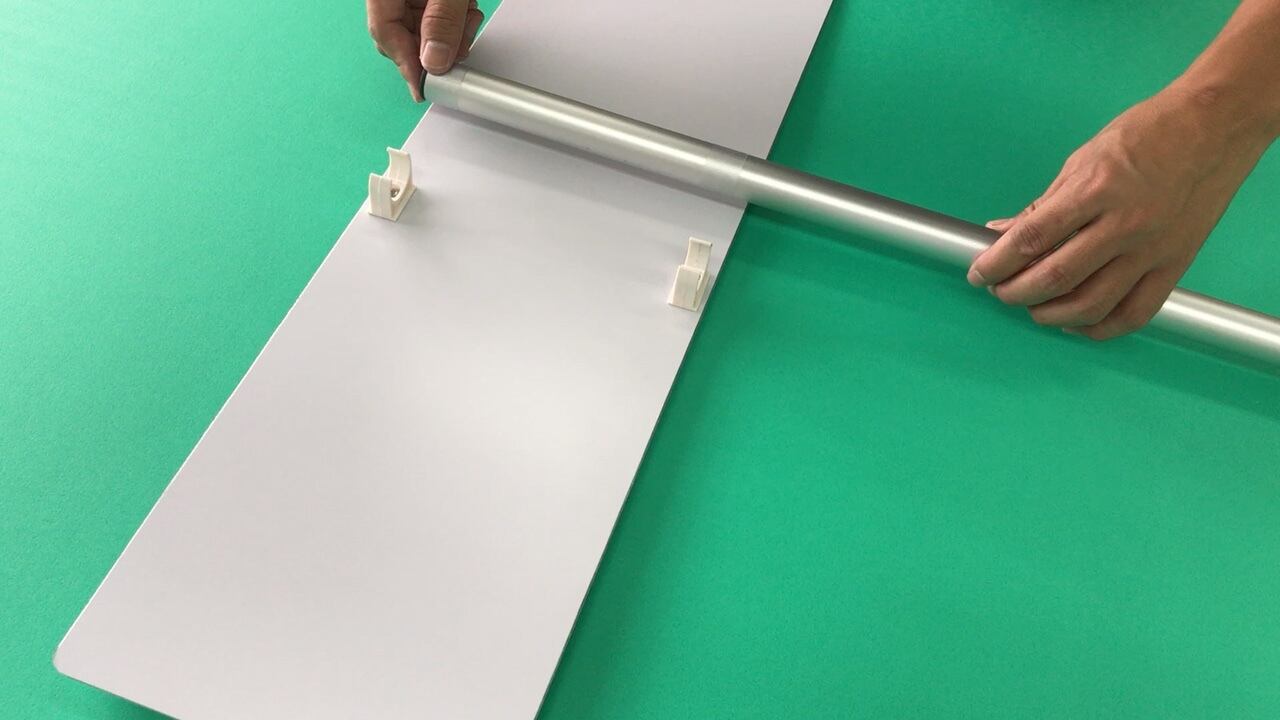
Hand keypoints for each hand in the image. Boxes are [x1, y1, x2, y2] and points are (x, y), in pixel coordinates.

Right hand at [367, 0, 483, 101]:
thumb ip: (441, 21)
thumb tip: (435, 62)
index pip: (384, 31)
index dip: (406, 63)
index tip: (423, 88)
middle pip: (403, 34)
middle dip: (436, 48)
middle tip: (458, 50)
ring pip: (421, 29)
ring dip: (451, 33)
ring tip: (467, 18)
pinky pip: (433, 16)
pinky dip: (454, 20)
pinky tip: (466, 10)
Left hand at [967, 86, 1271, 339]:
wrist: (1214, 127)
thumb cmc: (1148, 134)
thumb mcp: (1083, 159)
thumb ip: (1043, 204)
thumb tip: (1002, 232)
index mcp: (1095, 191)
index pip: (1030, 239)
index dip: (995, 263)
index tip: (978, 274)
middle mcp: (1123, 225)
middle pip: (1055, 277)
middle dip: (1015, 292)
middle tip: (1000, 291)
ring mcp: (1151, 250)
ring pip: (1090, 304)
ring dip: (1050, 315)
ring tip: (1033, 307)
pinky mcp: (1175, 266)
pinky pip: (1133, 314)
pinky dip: (1099, 327)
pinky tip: (1078, 322)